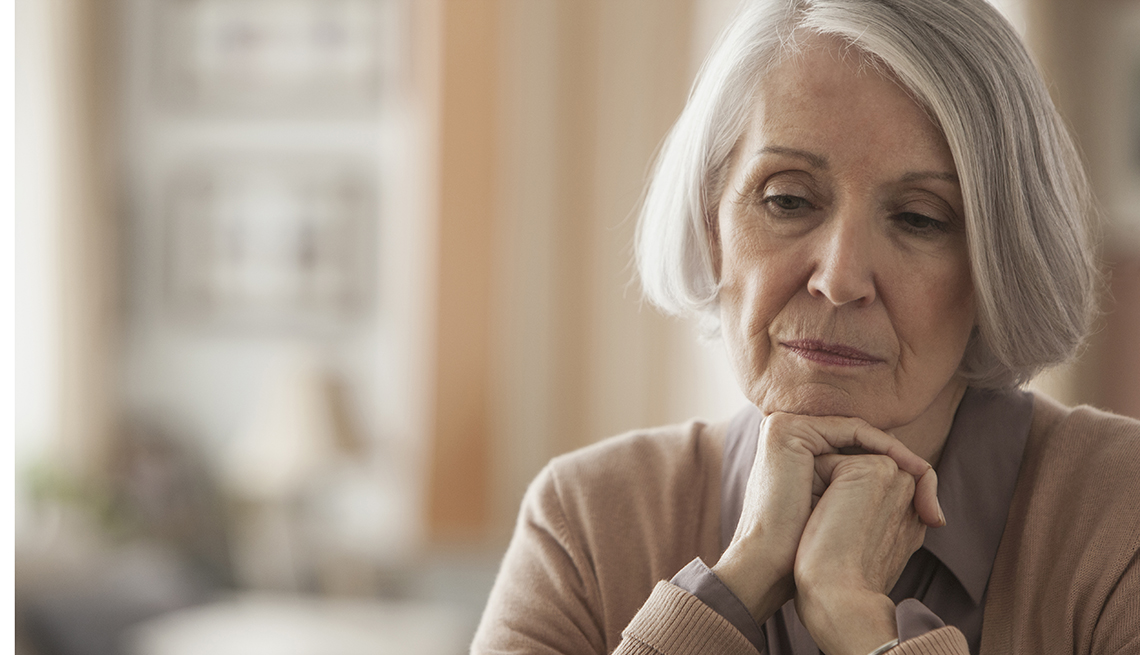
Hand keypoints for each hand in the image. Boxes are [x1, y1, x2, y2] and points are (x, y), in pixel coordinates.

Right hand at [712, 414, 941, 624]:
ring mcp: (786, 429)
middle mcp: (789, 438)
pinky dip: (887, 446)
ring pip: (861, 435)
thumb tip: (920, 502)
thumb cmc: (806, 554)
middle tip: (933, 506)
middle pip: (862, 443)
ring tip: (927, 482)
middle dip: (905, 469)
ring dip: (902, 457)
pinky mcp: (789, 429)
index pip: (857, 453)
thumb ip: (866, 496)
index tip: (930, 514)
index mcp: (795, 455)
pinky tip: (910, 469)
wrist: (773, 566)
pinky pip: (853, 429)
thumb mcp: (841, 517)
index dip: (897, 476)